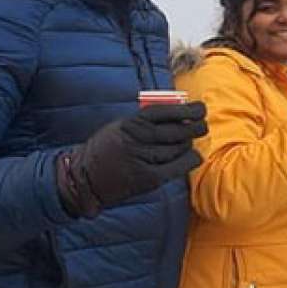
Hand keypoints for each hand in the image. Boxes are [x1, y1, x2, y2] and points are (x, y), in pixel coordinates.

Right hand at [59, 102, 207, 217]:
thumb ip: (144, 120)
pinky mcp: (148, 178)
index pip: (166, 112)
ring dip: (190, 144)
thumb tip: (177, 113)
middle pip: (177, 130)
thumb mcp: (120, 126)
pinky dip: (190, 160)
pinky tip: (194, 156)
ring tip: (191, 142)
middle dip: (196, 127)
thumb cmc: (106, 150)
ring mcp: (143, 159)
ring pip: (179, 148)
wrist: (84, 178)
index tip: (200, 109)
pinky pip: (178, 166)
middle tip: (202, 126)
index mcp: (131, 123)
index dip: (187, 110)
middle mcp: (138, 139)